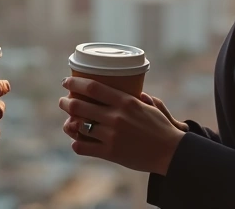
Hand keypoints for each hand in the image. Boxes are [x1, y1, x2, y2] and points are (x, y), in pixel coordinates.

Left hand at [59, 77, 184, 174]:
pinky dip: (76, 143)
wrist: (171, 153)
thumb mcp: (150, 106)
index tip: (66, 82)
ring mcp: (112, 135)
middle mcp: (116, 117)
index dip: (75, 83)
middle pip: (79, 106)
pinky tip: (77, 141)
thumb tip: (123, 89)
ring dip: (69, 123)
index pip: (92, 88)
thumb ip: (134, 97)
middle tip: (63, 101)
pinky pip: (83, 147)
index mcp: (125, 102)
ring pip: (79, 126)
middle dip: (66, 102)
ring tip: (68, 122)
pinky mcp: (110, 153)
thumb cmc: (161, 127)